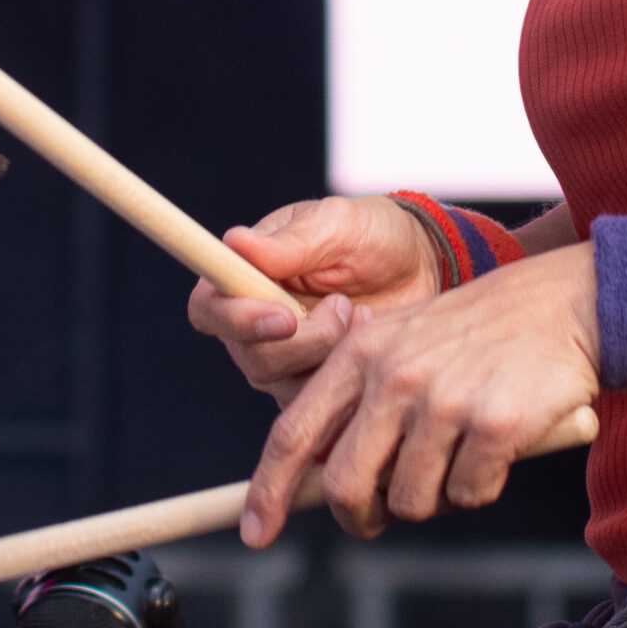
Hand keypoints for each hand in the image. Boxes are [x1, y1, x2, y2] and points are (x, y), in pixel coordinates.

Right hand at [188, 195, 446, 404]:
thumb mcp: (338, 224)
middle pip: (250, 356)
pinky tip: (370, 341)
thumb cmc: (370, 234)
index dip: (236, 320)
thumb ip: (291, 242)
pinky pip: (316, 403)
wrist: (418, 267)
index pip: (209, 308)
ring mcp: (281, 360)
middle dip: (303, 341)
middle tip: (344, 308)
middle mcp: (252, 323)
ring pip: (283, 384)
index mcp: (245, 274)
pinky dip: (346, 375)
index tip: (285, 317)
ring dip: (330, 353)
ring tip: (364, 315)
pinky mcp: (312, 385)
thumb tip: (234, 241)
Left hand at [241, 246, 599, 542]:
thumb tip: (318, 478)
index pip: (294, 433)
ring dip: (433, 497)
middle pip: (343, 486)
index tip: (256, 534)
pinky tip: (499, 446)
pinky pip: (468, 495)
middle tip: (382, 514)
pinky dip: (482, 485)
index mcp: (364, 350)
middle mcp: (395, 374)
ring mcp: (444, 400)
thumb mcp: (407, 339)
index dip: (266, 491)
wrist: (567, 300)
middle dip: (360, 515)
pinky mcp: (492, 424)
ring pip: (409, 501)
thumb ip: (361, 396)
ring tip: (459, 455)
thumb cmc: (484, 330)